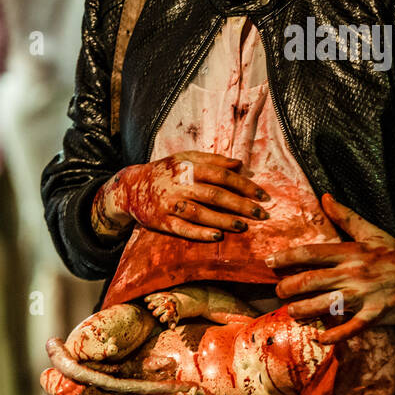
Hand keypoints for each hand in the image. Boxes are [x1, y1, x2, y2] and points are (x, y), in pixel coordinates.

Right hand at [92, 152, 268, 240]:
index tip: (263, 195)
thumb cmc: (165, 172)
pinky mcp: (161, 222)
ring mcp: (170, 205)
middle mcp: (180, 185)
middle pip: (215, 195)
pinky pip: (183, 229)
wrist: (131, 187)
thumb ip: (212, 160)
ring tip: (244, 226)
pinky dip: (201, 233)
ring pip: (201, 213)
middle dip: (241, 205)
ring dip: (224, 220)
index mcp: (188, 167)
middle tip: (261, 214)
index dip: (244, 185)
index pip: (222, 176)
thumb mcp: (185, 158)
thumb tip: (239, 163)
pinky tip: (218, 236)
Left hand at [268, 193, 394, 343]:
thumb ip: (346, 216)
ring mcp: (364, 296)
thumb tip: (325, 197)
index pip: (312, 253)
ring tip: (292, 311)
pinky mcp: (375, 315)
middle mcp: (354, 273)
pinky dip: (334, 335)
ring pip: (324, 305)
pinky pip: (350, 328)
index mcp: (352, 252)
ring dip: (303, 310)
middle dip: (289, 287)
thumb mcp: (372, 232)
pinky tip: (320, 338)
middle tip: (279, 291)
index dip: (287, 257)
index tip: (270, 262)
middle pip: (311, 281)